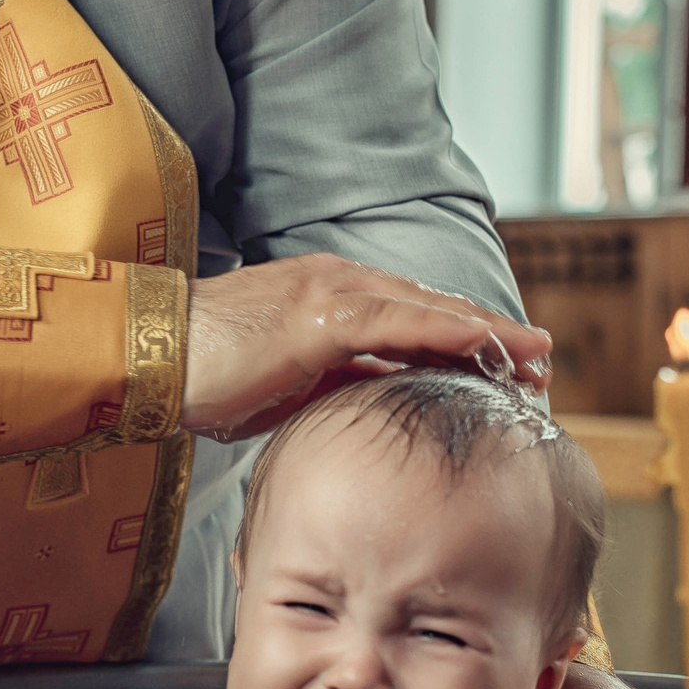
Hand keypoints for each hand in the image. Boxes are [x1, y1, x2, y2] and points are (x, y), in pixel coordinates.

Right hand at [181, 253, 551, 442]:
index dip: (463, 340)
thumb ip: (333, 384)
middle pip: (432, 308)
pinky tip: (485, 344)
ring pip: (427, 310)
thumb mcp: (284, 386)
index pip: (411, 318)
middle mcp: (337, 283)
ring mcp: (330, 294)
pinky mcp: (319, 317)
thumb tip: (374, 405)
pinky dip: (447, 332)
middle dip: (491, 335)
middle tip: (541, 360)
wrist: (147, 357)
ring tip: (534, 357)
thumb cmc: (201, 375)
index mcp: (329, 298)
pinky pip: (398, 322)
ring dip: (487, 332)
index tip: (506, 365)